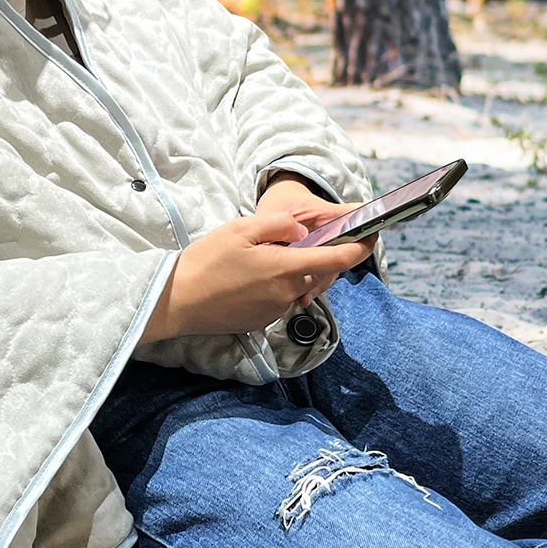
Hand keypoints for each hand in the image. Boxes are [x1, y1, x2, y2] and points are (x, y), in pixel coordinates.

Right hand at [139, 210, 376, 343]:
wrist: (176, 301)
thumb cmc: (205, 262)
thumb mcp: (242, 229)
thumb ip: (280, 226)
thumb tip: (303, 232)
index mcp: (286, 269)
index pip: (337, 261)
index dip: (360, 249)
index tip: (371, 238)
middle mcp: (287, 293)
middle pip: (319, 274)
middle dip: (319, 256)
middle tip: (300, 238)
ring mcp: (275, 310)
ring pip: (299, 286)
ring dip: (295, 271)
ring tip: (266, 255)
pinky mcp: (262, 321)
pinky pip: (281, 299)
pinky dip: (277, 285)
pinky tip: (252, 276)